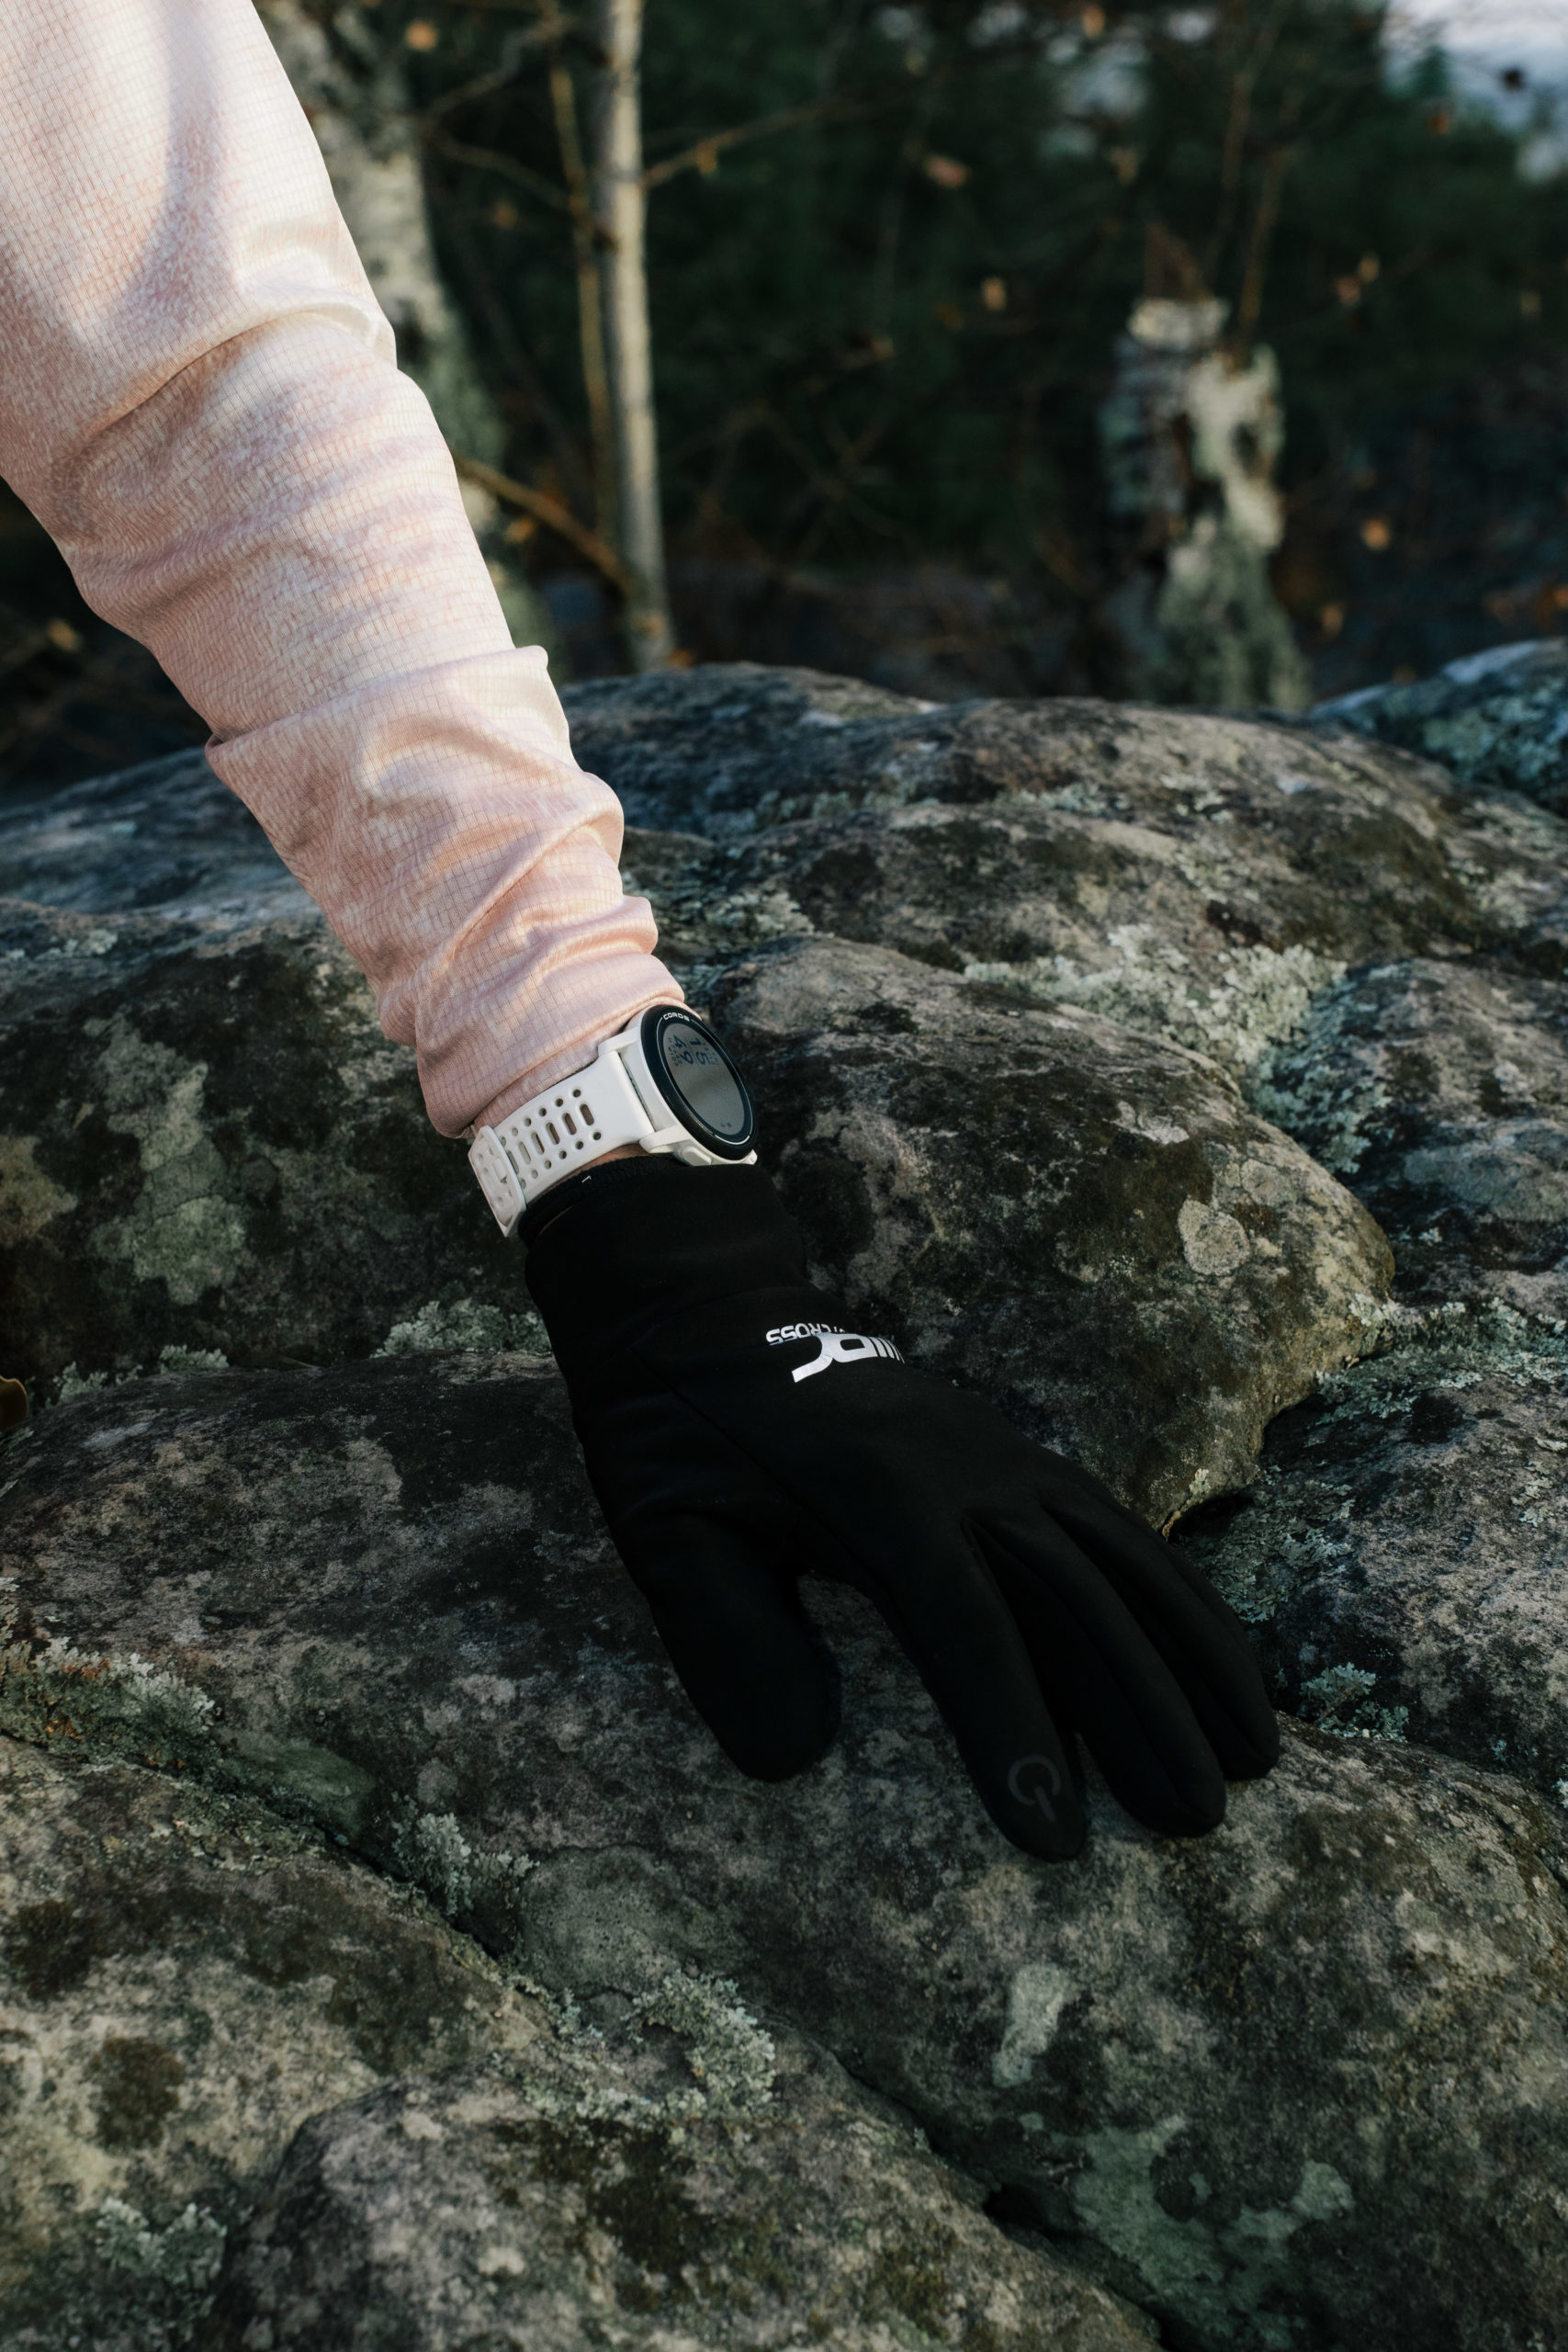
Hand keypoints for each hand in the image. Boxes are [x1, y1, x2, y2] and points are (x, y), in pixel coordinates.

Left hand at [523, 1157, 1278, 1858]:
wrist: (703, 1308)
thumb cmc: (677, 1431)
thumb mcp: (665, 1528)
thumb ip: (724, 1638)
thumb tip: (799, 1758)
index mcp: (877, 1493)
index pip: (965, 1624)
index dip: (1016, 1730)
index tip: (1055, 1838)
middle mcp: (965, 1471)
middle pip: (1077, 1597)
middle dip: (1143, 1711)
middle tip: (1197, 1822)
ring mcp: (1002, 1457)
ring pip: (1125, 1556)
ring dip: (1196, 1652)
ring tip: (1259, 1755)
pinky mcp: (1016, 1457)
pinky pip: (1117, 1531)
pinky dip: (1177, 1596)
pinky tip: (1218, 1664)